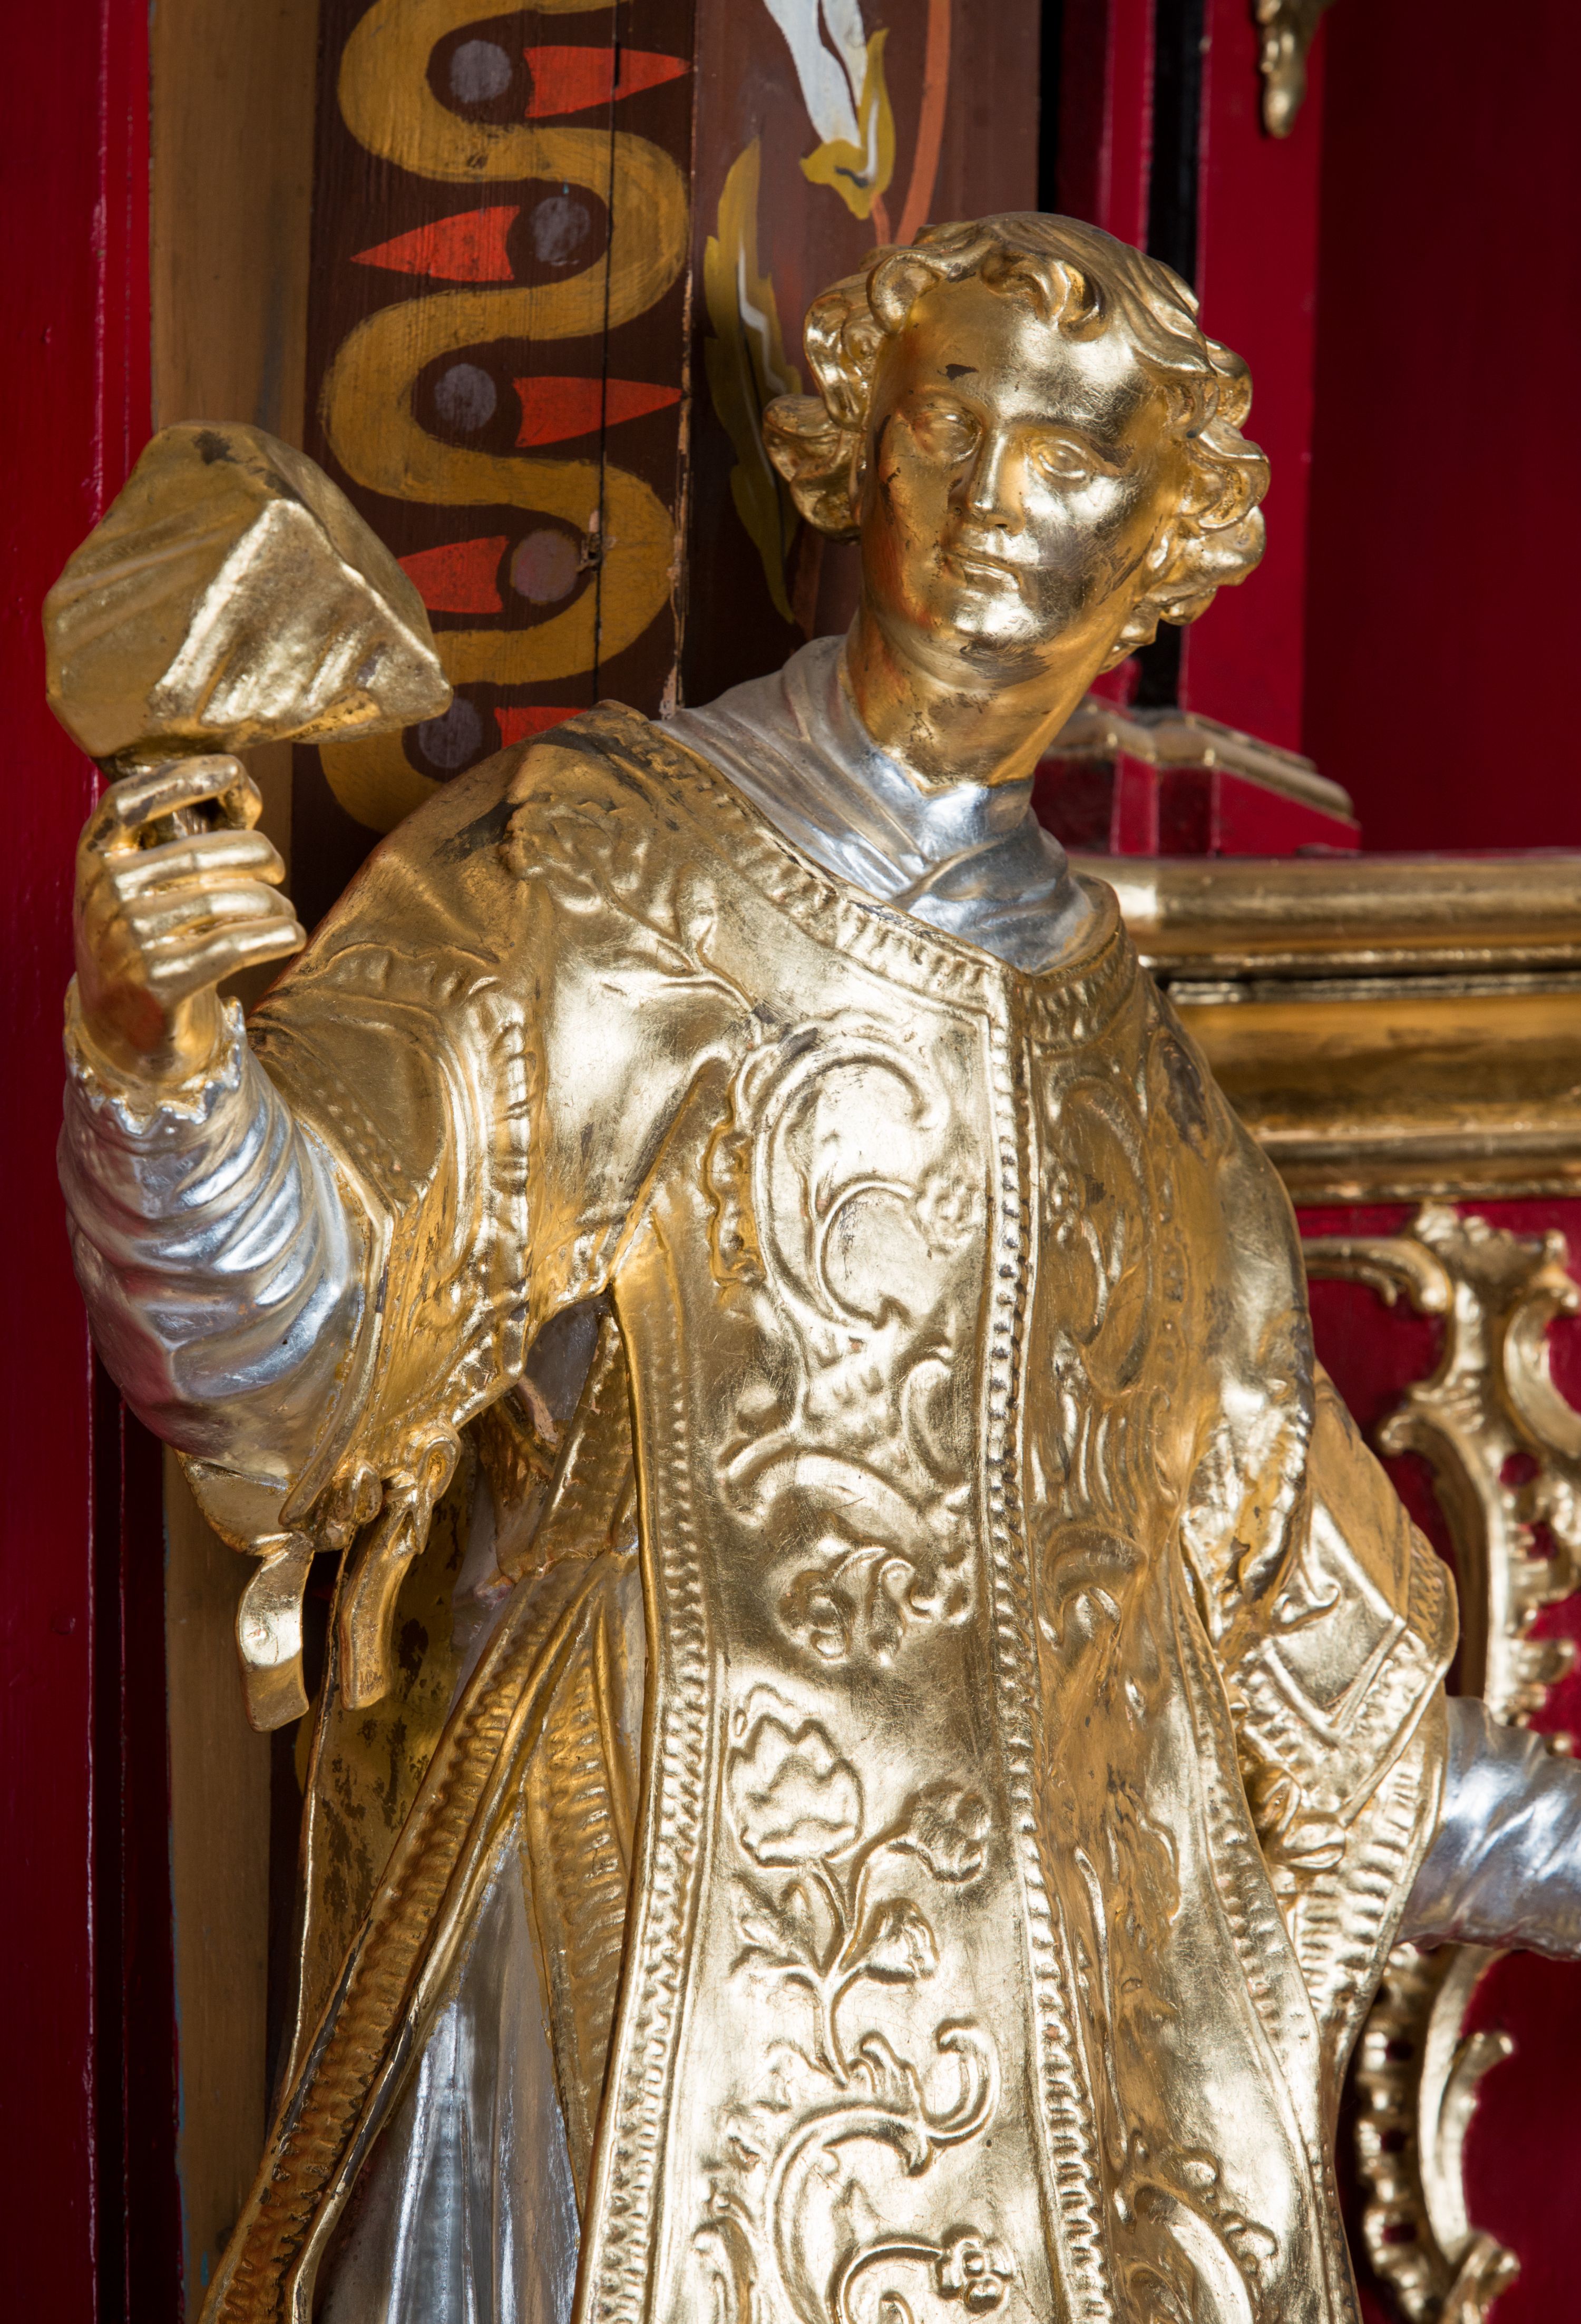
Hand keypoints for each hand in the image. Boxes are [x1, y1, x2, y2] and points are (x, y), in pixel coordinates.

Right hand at [73, 755, 305, 1082]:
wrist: (122, 1027)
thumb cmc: (153, 938)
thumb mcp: (154, 884)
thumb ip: (189, 835)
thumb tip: (244, 788)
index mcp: (95, 858)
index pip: (129, 801)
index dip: (183, 777)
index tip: (234, 769)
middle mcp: (104, 895)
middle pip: (198, 853)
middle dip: (256, 852)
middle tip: (277, 865)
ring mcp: (127, 942)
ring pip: (224, 901)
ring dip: (272, 903)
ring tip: (284, 911)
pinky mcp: (159, 985)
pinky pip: (234, 946)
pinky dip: (277, 935)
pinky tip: (293, 934)